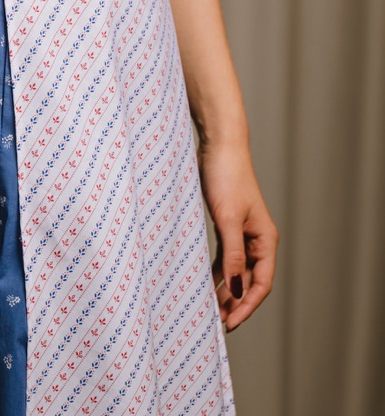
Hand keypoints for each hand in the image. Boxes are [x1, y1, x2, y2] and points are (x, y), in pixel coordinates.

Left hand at [198, 140, 278, 330]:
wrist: (218, 145)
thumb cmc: (226, 176)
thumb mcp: (228, 219)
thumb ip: (232, 255)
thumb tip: (235, 290)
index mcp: (265, 240)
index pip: (261, 284)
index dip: (246, 306)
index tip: (229, 323)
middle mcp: (257, 239)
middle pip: (249, 281)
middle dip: (234, 303)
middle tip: (215, 323)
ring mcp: (242, 233)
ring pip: (236, 270)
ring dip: (225, 289)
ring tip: (209, 309)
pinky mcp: (228, 225)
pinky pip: (225, 256)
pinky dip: (217, 271)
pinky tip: (204, 283)